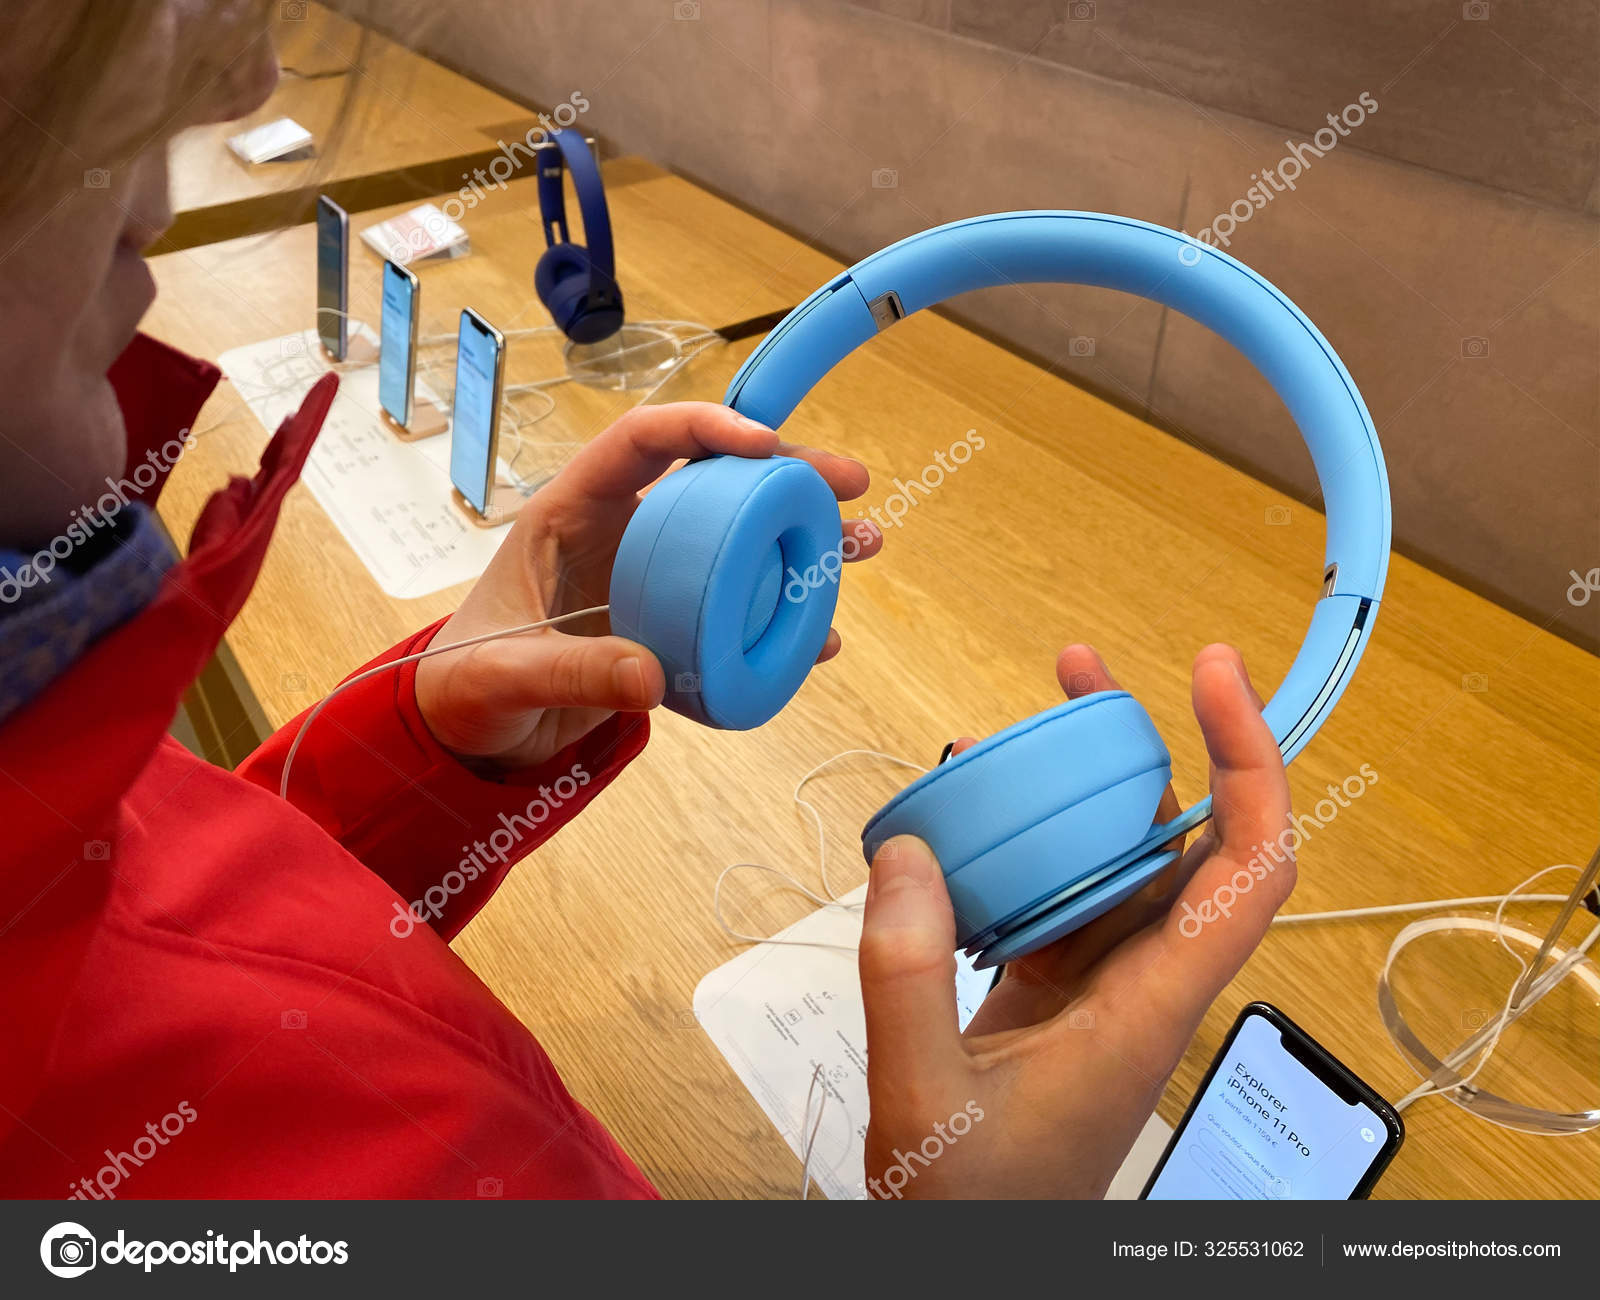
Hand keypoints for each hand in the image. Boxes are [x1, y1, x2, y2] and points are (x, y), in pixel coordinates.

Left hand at [415, 402, 880, 768]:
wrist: (470, 734)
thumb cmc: (464, 685)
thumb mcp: (502, 677)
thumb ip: (569, 671)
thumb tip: (651, 674)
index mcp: (570, 512)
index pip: (639, 441)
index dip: (703, 428)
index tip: (763, 446)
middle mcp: (621, 533)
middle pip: (713, 479)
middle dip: (786, 474)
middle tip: (848, 485)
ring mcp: (652, 580)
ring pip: (739, 540)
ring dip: (802, 539)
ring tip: (863, 546)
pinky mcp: (670, 627)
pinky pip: (736, 610)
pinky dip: (781, 618)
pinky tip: (820, 635)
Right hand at [858, 643, 1292, 1198]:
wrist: (972, 1262)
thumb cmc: (976, 1209)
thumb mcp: (924, 1096)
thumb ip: (907, 975)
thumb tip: (909, 853)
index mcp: (1147, 1010)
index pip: (1247, 870)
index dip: (1250, 766)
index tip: (1209, 681)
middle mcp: (1141, 988)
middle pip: (1188, 845)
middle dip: (1153, 744)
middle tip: (1082, 672)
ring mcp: (1098, 990)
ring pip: (1117, 865)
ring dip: (1083, 790)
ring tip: (1025, 723)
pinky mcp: (1053, 996)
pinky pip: (1058, 897)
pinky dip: (1024, 845)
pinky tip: (969, 824)